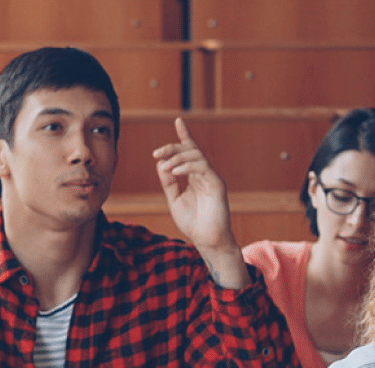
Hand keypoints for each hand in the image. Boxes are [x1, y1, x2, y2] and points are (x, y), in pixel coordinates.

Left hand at [152, 118, 239, 258]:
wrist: (207, 241)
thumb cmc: (193, 224)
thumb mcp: (175, 200)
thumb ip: (168, 182)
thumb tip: (161, 164)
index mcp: (195, 177)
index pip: (190, 152)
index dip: (184, 136)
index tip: (178, 121)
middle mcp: (205, 175)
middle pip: (190, 151)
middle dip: (172, 148)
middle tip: (156, 154)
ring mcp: (212, 178)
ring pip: (196, 156)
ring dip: (177, 158)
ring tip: (165, 166)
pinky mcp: (217, 185)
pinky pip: (202, 167)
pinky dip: (187, 166)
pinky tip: (175, 171)